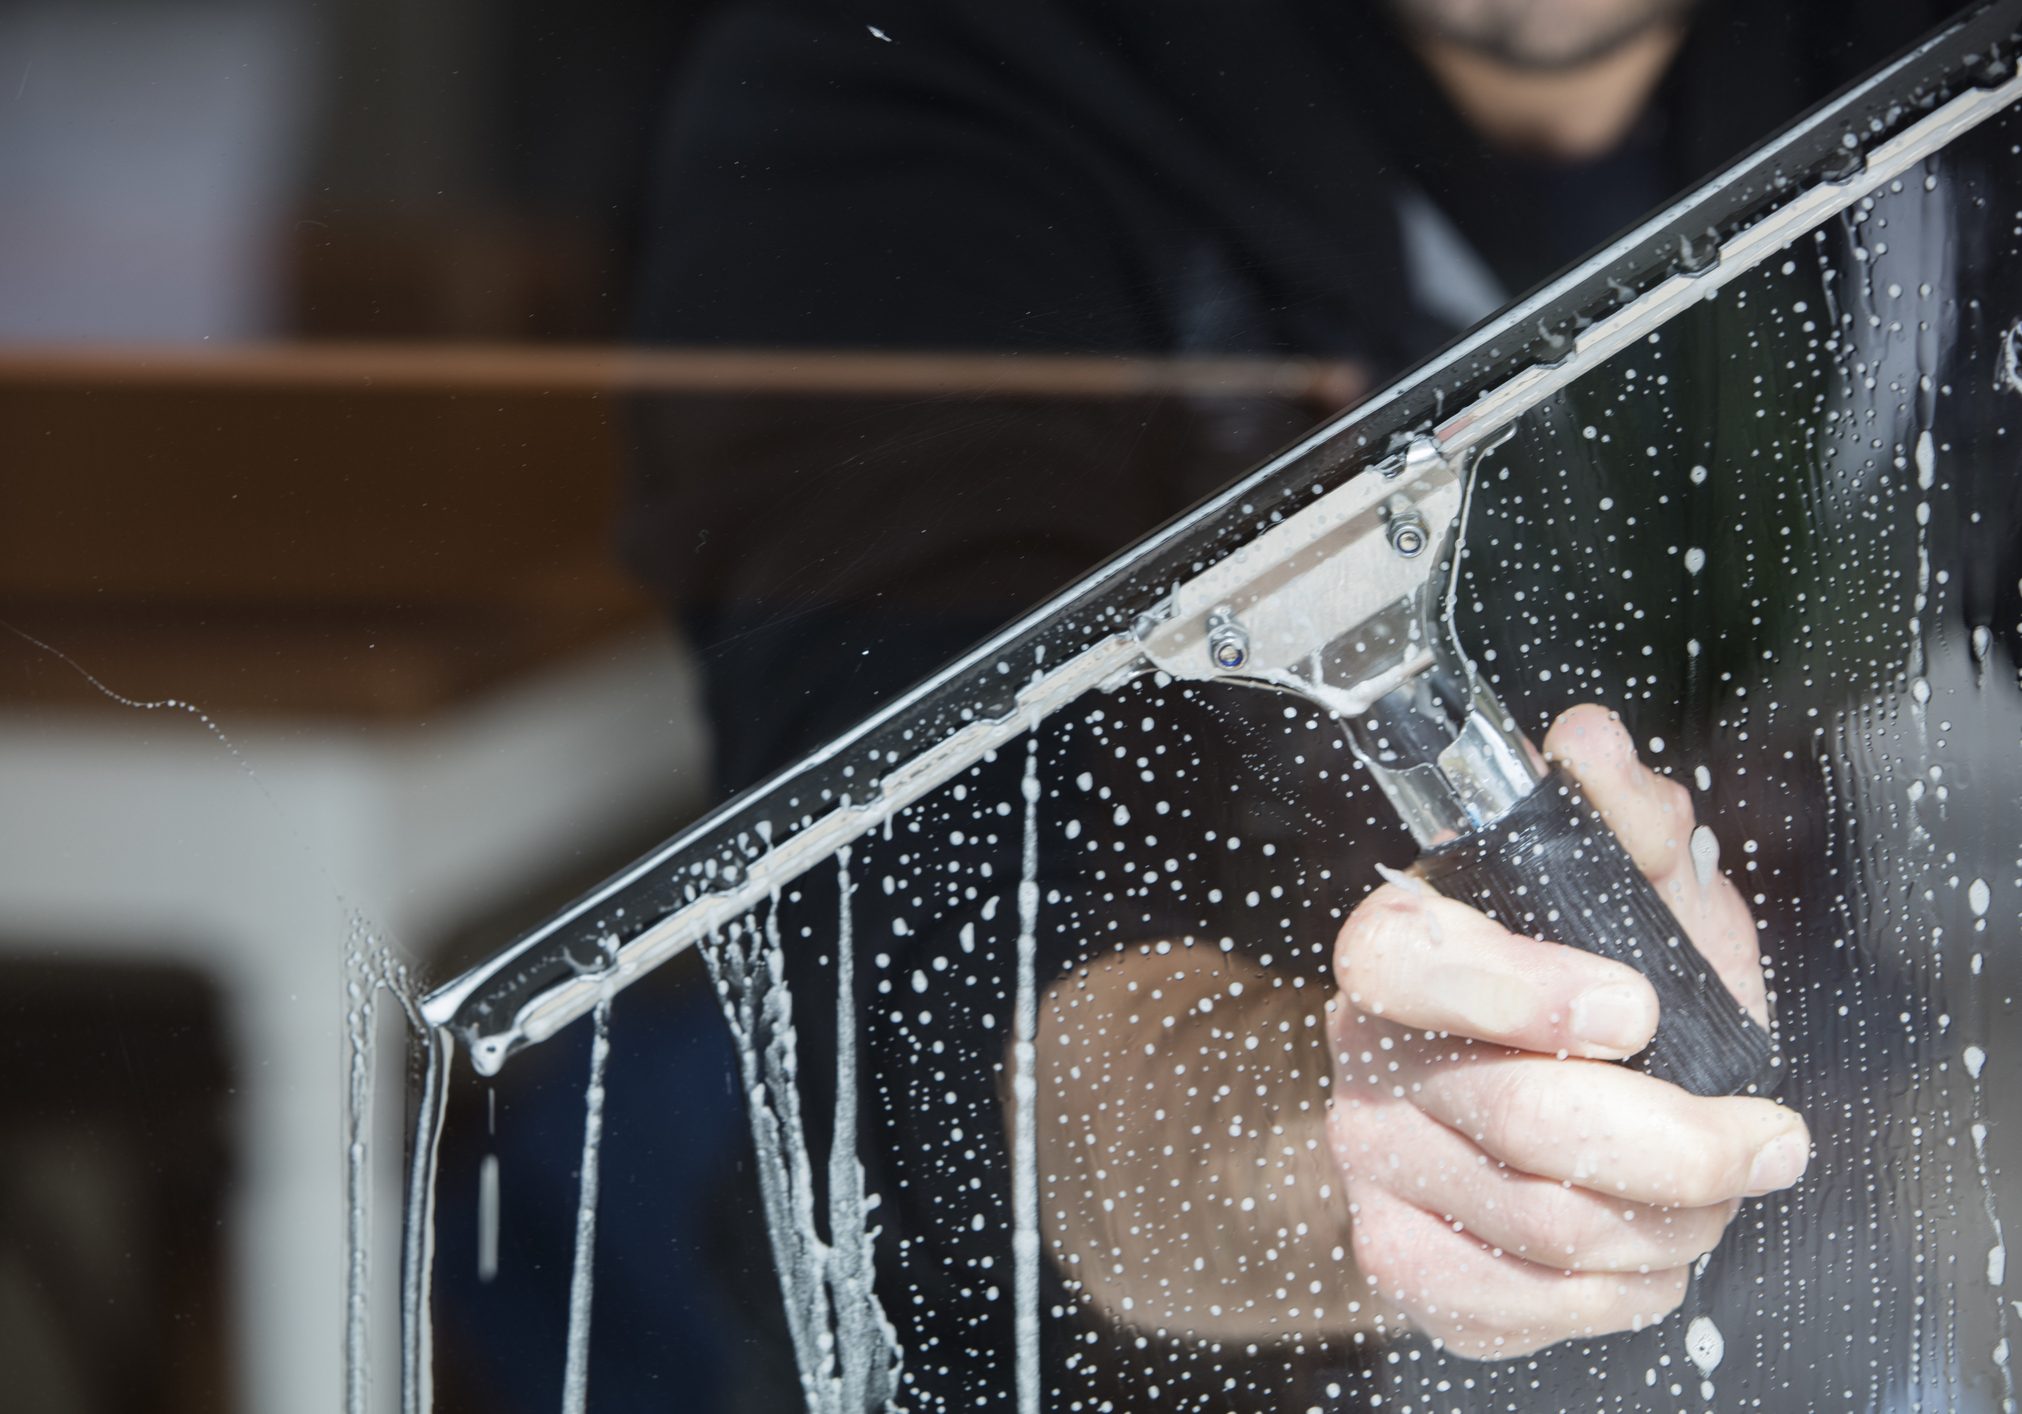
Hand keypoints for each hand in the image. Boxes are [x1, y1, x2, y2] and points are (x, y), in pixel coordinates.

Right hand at [1325, 704, 1806, 1358]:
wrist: (1503, 1098)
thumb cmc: (1584, 985)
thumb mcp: (1630, 893)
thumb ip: (1623, 820)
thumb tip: (1587, 744)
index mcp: (1402, 947)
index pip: (1410, 962)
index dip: (1524, 992)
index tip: (1638, 1008)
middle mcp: (1368, 1052)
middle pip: (1520, 1120)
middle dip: (1682, 1145)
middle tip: (1764, 1141)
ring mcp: (1374, 1160)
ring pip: (1542, 1223)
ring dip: (1671, 1222)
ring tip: (1713, 1191)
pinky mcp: (1400, 1257)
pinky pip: (1518, 1303)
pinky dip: (1616, 1291)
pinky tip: (1645, 1250)